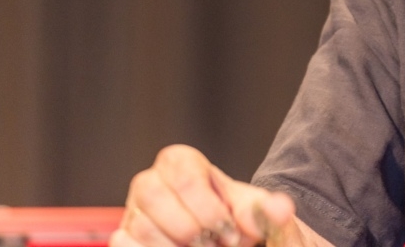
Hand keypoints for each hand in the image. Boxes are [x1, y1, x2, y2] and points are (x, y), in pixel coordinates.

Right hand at [112, 145, 305, 246]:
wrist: (238, 245)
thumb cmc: (245, 228)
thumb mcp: (264, 218)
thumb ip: (271, 212)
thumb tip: (280, 208)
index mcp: (185, 165)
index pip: (181, 167)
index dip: (205, 202)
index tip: (229, 229)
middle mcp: (153, 184)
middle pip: (150, 190)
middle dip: (186, 224)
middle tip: (213, 244)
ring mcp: (135, 214)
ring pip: (138, 225)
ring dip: (174, 246)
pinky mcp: (127, 241)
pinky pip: (124, 245)